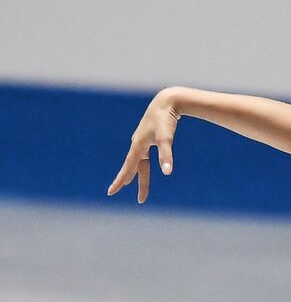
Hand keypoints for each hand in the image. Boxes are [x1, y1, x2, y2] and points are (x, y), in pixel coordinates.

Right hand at [107, 88, 181, 202]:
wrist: (167, 102)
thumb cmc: (165, 120)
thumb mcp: (166, 138)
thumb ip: (166, 156)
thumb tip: (167, 172)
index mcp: (138, 146)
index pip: (128, 168)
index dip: (120, 181)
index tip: (111, 192)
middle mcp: (138, 144)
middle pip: (135, 168)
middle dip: (133, 183)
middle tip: (137, 200)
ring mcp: (142, 140)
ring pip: (140, 162)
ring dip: (140, 175)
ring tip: (139, 189)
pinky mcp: (149, 137)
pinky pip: (144, 154)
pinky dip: (144, 163)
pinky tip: (143, 162)